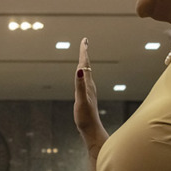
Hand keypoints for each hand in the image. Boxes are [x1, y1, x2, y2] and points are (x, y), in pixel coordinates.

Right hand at [73, 38, 108, 168]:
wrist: (91, 130)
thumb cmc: (85, 117)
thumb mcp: (81, 101)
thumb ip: (80, 85)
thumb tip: (79, 70)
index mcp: (87, 84)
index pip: (85, 64)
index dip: (84, 52)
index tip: (84, 40)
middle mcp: (89, 85)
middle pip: (87, 65)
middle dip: (84, 53)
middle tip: (84, 42)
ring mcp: (88, 90)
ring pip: (86, 72)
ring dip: (84, 62)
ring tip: (83, 55)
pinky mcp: (87, 96)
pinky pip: (84, 80)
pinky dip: (83, 73)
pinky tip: (83, 76)